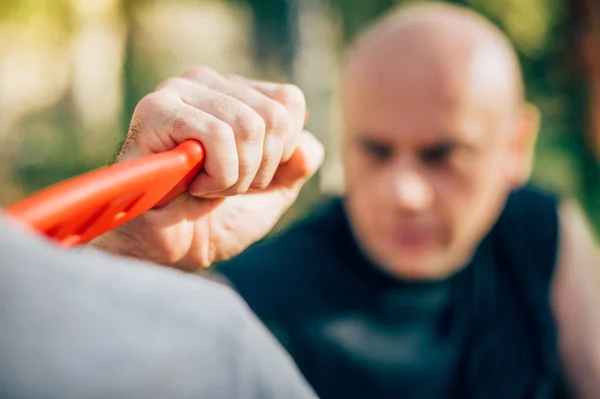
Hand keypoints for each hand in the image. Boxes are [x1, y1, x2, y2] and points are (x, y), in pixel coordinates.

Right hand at [92, 67, 322, 270]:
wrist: (164, 252)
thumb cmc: (213, 220)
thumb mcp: (271, 193)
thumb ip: (297, 165)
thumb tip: (306, 146)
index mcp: (235, 93)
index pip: (289, 101)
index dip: (281, 152)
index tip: (247, 176)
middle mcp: (208, 82)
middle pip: (274, 117)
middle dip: (258, 170)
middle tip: (223, 187)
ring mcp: (179, 91)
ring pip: (249, 126)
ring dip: (234, 177)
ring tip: (204, 187)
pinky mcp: (156, 109)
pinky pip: (218, 136)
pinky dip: (216, 176)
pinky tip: (189, 185)